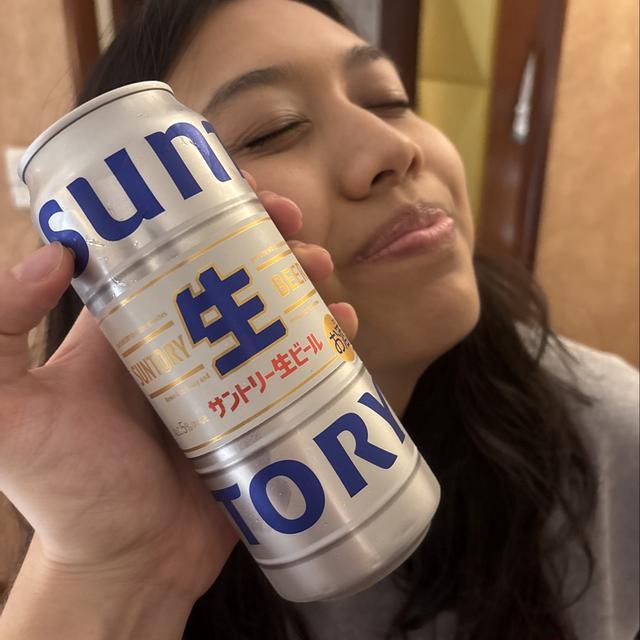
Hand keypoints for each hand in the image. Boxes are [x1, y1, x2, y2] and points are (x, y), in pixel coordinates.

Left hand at [0, 178, 356, 613]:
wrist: (129, 566)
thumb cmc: (69, 494)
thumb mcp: (12, 414)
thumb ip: (1, 333)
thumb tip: (56, 252)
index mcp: (135, 324)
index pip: (175, 249)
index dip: (211, 211)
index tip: (246, 190)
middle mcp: (186, 340)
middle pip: (237, 270)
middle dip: (271, 238)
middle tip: (298, 227)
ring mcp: (231, 374)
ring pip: (276, 309)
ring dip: (305, 280)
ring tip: (323, 273)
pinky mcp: (263, 408)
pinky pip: (301, 364)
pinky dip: (326, 339)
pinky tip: (343, 325)